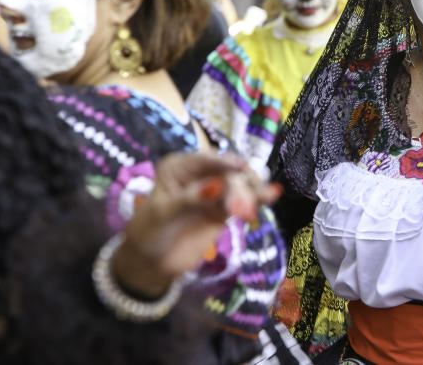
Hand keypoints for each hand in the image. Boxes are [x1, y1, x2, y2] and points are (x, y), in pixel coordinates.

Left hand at [111, 152, 281, 298]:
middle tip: (241, 211)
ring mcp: (215, 191)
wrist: (150, 262)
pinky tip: (272, 194)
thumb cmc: (150, 231)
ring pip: (240, 186)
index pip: (207, 160)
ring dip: (250, 195)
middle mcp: (200, 174)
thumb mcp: (165, 213)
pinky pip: (244, 201)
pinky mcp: (225, 210)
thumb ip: (191, 199)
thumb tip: (218, 187)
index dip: (226, 163)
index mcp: (180, 166)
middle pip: (229, 174)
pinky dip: (259, 198)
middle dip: (238, 189)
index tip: (242, 168)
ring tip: (249, 213)